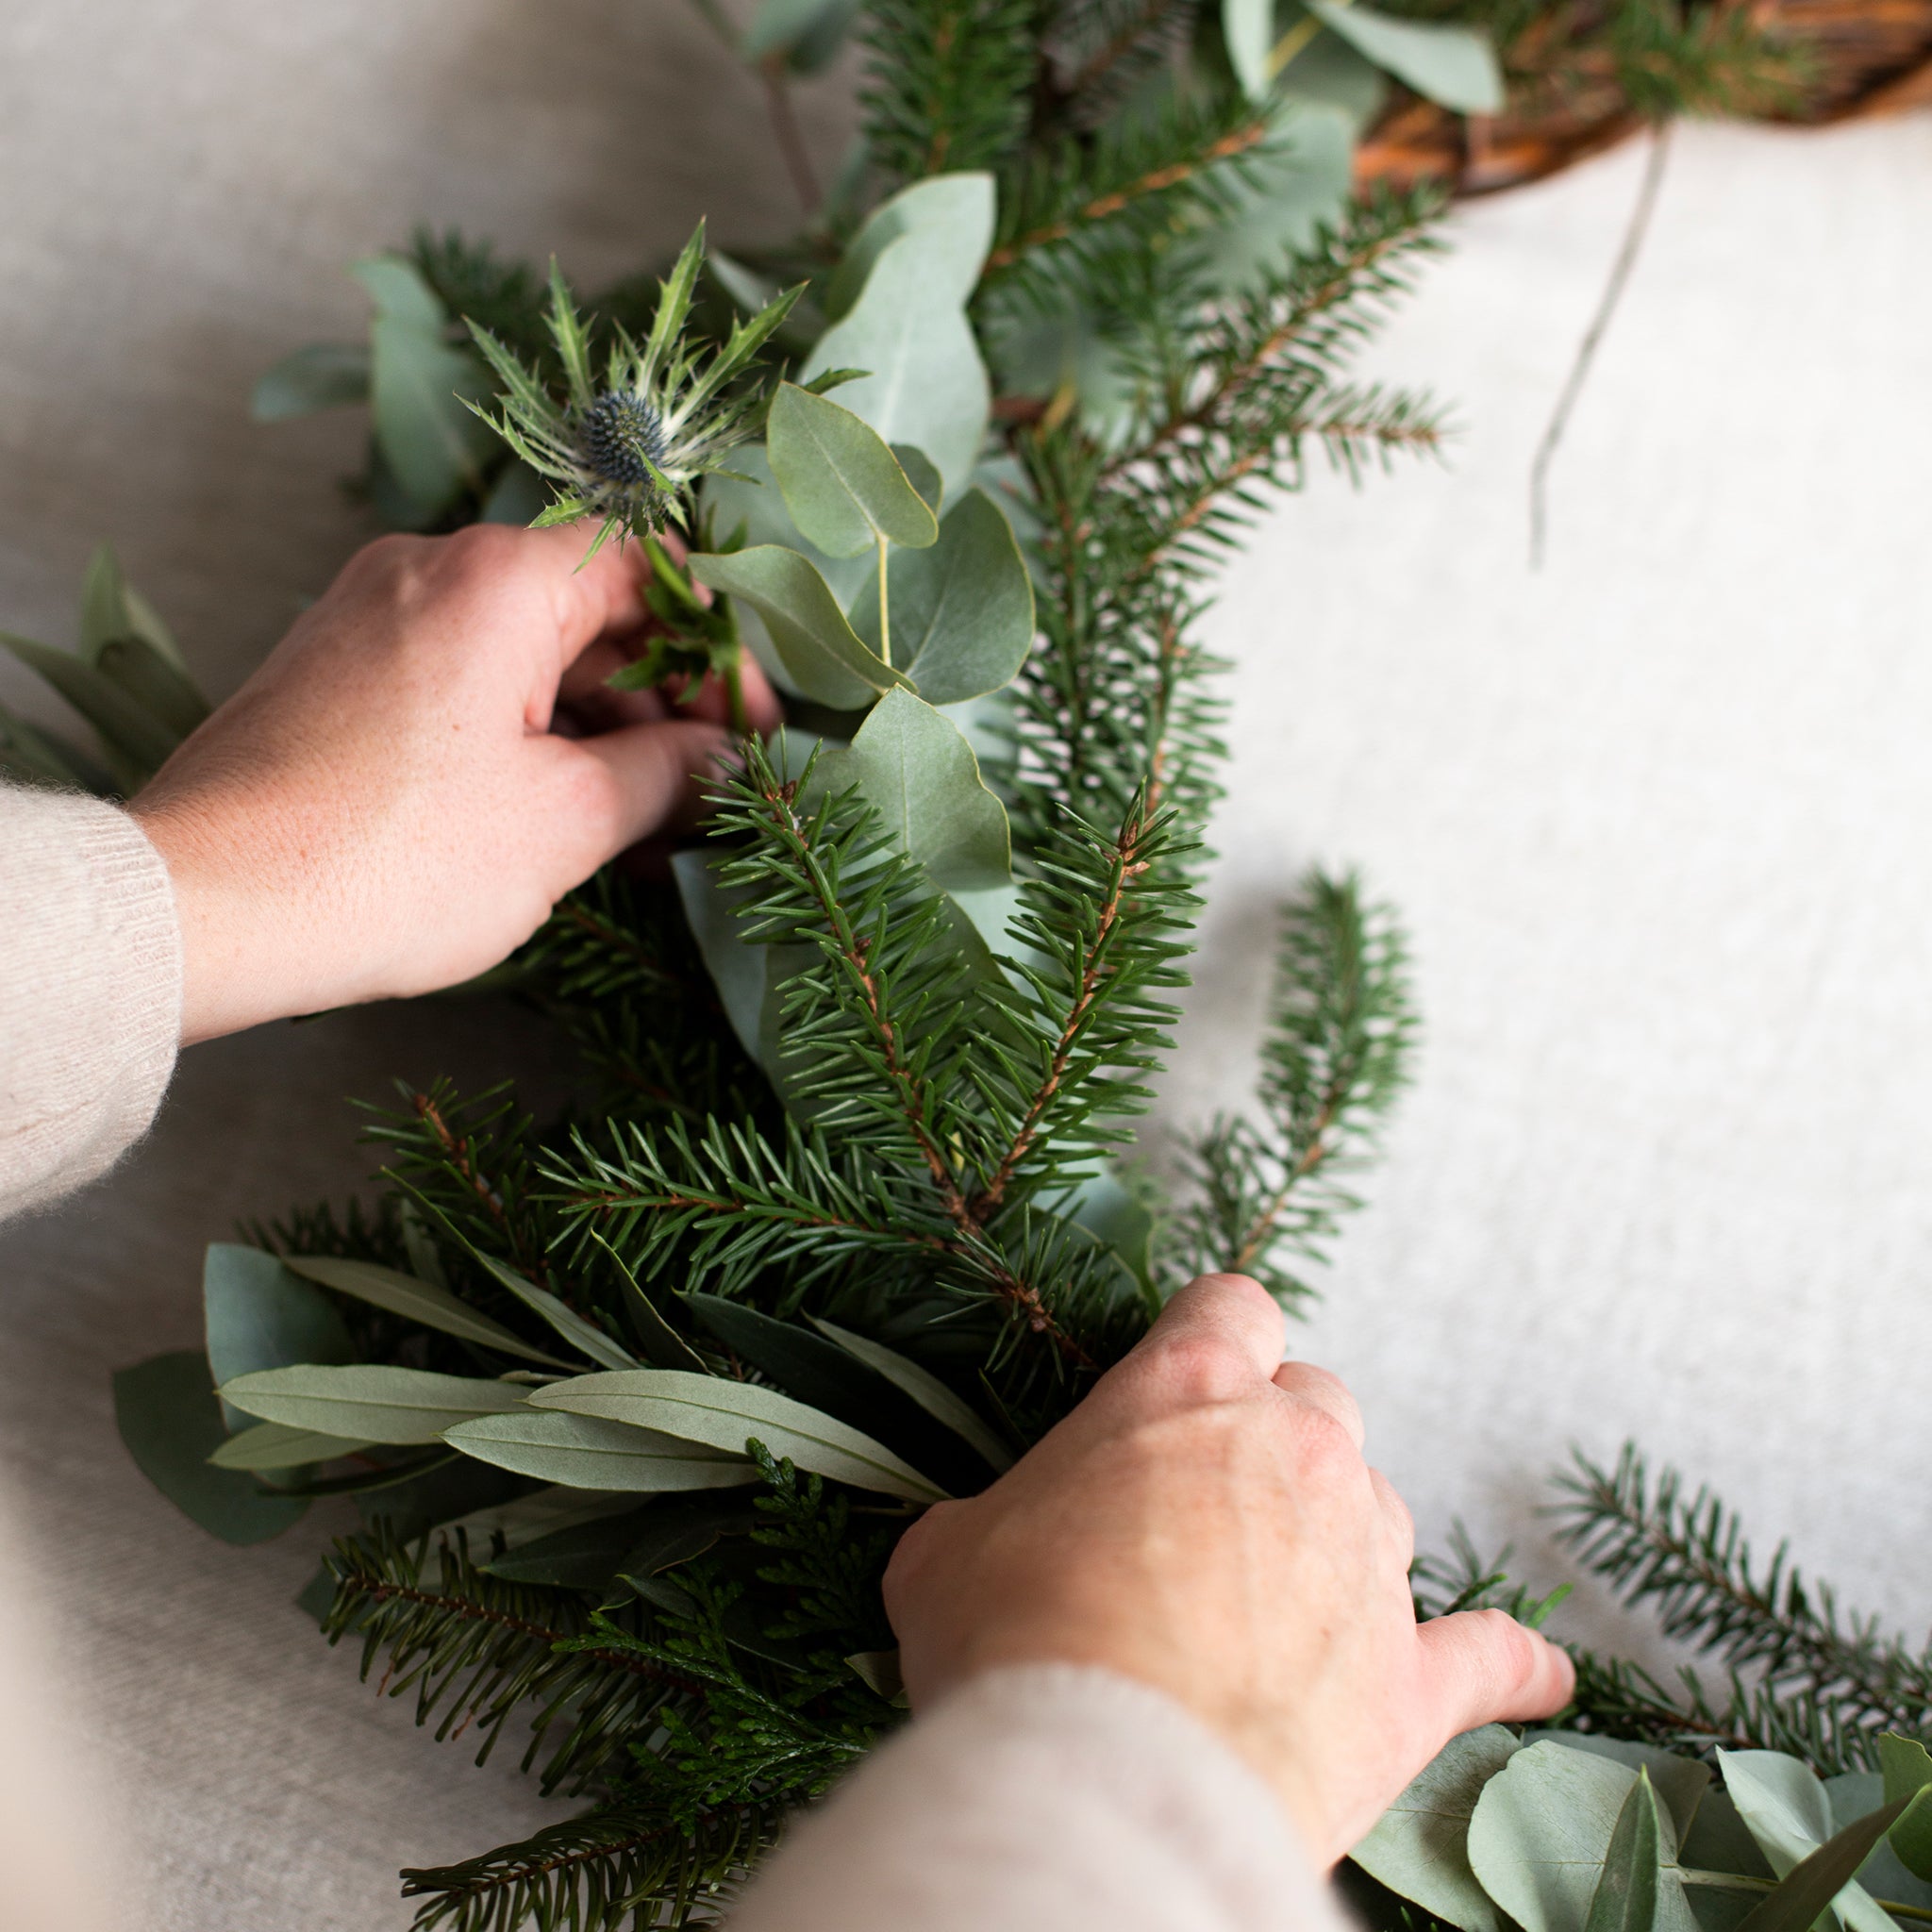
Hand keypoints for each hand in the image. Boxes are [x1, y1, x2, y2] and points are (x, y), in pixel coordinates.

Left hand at [131, 523, 777, 1043]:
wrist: (207, 905)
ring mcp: (374, 619)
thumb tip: (723, 762)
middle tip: (709, 793)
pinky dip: (528, 742)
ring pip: (528, 656)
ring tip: (647, 832)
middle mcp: (430, 571)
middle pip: (590, 612)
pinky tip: (565, 824)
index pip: (651, 570)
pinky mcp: (339, 676)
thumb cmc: (393, 856)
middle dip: (665, 704)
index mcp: (499, 578)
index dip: (721, 653)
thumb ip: (669, 773)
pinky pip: (466, 688)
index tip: (750, 735)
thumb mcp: (567, 820)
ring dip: (600, 733)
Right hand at [883, 1272, 1573, 1865]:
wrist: (1112, 1776)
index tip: (1193, 1368)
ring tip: (1286, 1597)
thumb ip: (994, 1516)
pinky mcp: (1414, 1680)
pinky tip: (1538, 1679)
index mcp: (1190, 1389)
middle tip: (1213, 1504)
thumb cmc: (1019, 1642)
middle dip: (1274, 1436)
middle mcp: (1300, 1449)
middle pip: (1320, 1399)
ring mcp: (1370, 1563)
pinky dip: (1512, 1667)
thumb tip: (985, 1544)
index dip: (1211, 1332)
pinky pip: (1492, 1657)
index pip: (1232, 1303)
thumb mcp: (954, 1548)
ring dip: (1343, 1535)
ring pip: (1384, 1504)